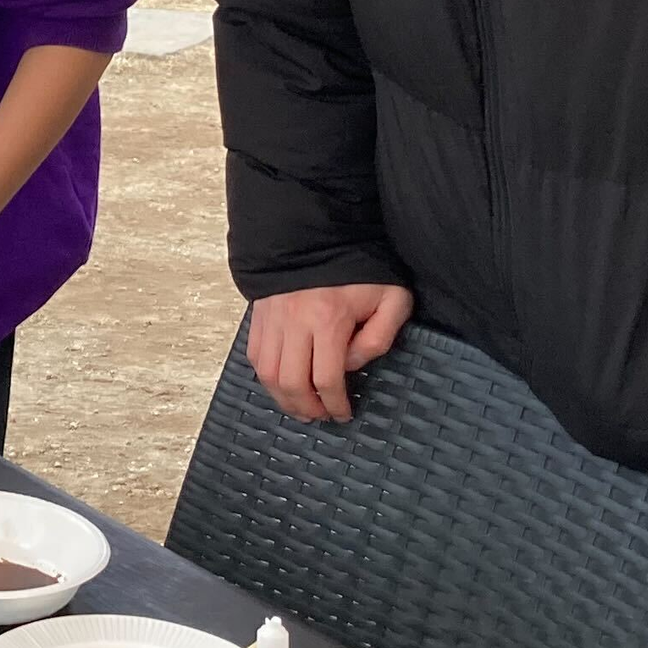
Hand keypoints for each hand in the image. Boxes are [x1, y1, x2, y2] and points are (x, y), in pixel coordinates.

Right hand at [246, 284, 412, 422]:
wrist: (319, 233)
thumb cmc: (360, 268)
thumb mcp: (392, 298)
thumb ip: (380, 337)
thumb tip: (352, 364)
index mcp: (328, 319)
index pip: (327, 378)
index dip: (336, 404)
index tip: (344, 413)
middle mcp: (294, 321)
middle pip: (291, 383)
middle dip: (307, 408)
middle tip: (321, 415)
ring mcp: (272, 318)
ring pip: (268, 373)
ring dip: (283, 398)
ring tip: (300, 406)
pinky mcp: (259, 314)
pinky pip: (255, 355)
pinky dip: (266, 376)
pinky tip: (282, 382)